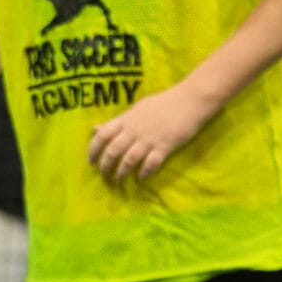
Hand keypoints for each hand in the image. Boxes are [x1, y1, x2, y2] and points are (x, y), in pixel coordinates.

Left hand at [88, 84, 203, 183]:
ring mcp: (149, 138)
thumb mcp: (136, 109)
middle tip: (104, 176)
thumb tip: (95, 129)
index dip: (93, 150)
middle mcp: (134, 130)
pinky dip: (144, 173)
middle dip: (106, 166)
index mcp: (127, 119)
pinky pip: (151, 164)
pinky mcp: (165, 146)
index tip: (91, 162)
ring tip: (119, 181)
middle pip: (113, 151)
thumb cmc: (163, 103)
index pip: (103, 135)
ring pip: (129, 160)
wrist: (190, 100)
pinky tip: (140, 179)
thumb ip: (117, 122)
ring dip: (121, 173)